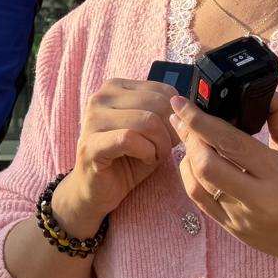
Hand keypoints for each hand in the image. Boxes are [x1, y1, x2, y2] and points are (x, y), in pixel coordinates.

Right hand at [60, 78, 180, 233]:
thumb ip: (164, 114)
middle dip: (170, 132)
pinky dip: (146, 153)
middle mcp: (101, 97)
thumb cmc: (127, 159)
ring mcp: (92, 119)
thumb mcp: (151, 131)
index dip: (177, 116)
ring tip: (152, 157)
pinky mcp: (90, 144)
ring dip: (159, 145)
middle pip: (157, 104)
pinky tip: (144, 161)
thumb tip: (186, 107)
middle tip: (162, 150)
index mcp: (115, 88)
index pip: (163, 91)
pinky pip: (130, 139)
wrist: (97, 190)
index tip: (169, 136)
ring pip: (147, 121)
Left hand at [172, 92, 277, 277]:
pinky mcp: (235, 232)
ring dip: (187, 156)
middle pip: (208, 164)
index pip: (231, 142)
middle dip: (189, 137)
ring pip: (198, 184)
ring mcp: (244, 219)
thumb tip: (264, 91)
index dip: (200, 120)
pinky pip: (200, 202)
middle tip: (182, 118)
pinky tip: (192, 162)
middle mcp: (261, 199)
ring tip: (187, 137)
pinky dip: (190, 177)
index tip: (180, 102)